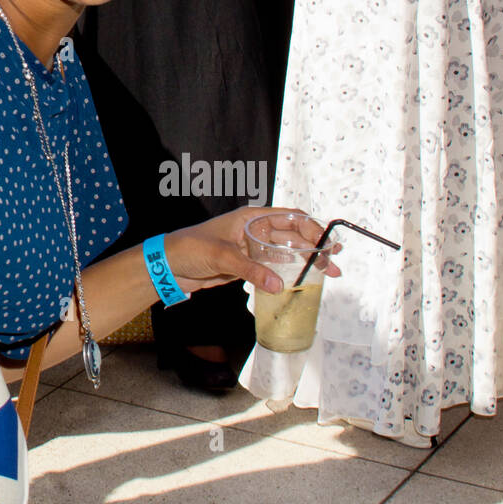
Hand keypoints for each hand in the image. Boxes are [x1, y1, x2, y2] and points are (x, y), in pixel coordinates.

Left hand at [163, 208, 340, 296]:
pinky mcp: (247, 265)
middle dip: (315, 247)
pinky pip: (274, 267)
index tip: (328, 244)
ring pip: (286, 252)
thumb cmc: (190, 249)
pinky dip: (289, 273)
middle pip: (293, 235)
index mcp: (250, 218)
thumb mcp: (220, 256)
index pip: (289, 217)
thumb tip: (278, 285)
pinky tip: (302, 282)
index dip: (312, 228)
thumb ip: (250, 269)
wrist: (168, 266)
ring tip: (327, 274)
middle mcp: (254, 230)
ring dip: (306, 261)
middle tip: (334, 266)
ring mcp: (252, 248)